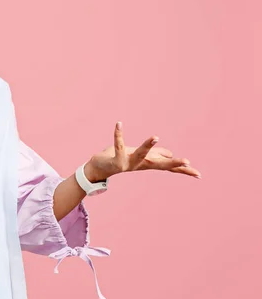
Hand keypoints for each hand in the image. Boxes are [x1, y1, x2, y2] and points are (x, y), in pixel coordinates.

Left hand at [84, 122, 201, 181]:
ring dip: (147, 145)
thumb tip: (169, 154)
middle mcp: (140, 165)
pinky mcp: (115, 159)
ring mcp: (128, 163)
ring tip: (155, 136)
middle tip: (188, 162)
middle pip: (160, 164)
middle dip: (174, 163)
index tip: (199, 175)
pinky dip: (118, 134)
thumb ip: (155, 156)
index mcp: (148, 164)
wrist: (99, 169)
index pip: (169, 167)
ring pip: (140, 154)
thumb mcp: (139, 157)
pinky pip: (117, 145)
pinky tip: (119, 124)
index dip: (183, 171)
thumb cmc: (121, 160)